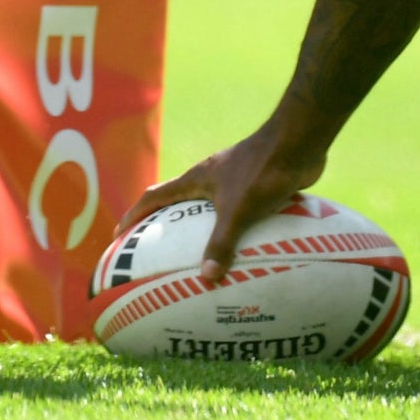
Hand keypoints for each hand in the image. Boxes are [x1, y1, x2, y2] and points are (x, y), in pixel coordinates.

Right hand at [115, 120, 326, 283]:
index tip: (118, 236)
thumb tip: (207, 278)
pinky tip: (247, 253)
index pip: (154, 197)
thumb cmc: (263, 170)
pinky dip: (238, 231)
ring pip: (213, 209)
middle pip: (180, 203)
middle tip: (157, 254)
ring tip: (202, 259)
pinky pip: (242, 212)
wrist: (300, 141)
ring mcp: (236, 179)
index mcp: (196, 179)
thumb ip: (221, 243)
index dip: (134, 216)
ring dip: (205, 230)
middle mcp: (212, 177)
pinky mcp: (259, 184)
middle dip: (167, 226)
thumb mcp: (238, 210)